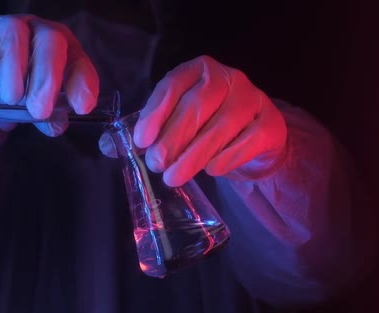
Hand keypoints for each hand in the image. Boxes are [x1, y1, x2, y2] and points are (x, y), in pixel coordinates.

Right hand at [0, 14, 98, 134]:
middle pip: (51, 40)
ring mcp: (4, 26)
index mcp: (61, 51)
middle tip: (39, 110)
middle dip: (48, 77)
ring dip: (15, 66)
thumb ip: (49, 117)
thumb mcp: (33, 110)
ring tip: (11, 98)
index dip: (83, 81)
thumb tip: (57, 125)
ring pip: (14, 32)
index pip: (78, 60)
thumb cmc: (13, 94)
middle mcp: (36, 32)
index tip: (81, 107)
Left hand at [99, 55, 286, 186]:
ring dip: (194, 154)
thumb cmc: (207, 126)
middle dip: (172, 137)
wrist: (255, 136)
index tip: (140, 140)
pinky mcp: (271, 124)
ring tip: (173, 177)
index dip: (155, 112)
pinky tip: (211, 171)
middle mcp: (227, 78)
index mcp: (197, 70)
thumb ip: (144, 132)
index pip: (172, 85)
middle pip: (197, 105)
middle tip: (155, 163)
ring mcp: (252, 99)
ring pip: (221, 126)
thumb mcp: (175, 122)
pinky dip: (226, 158)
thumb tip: (108, 146)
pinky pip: (247, 142)